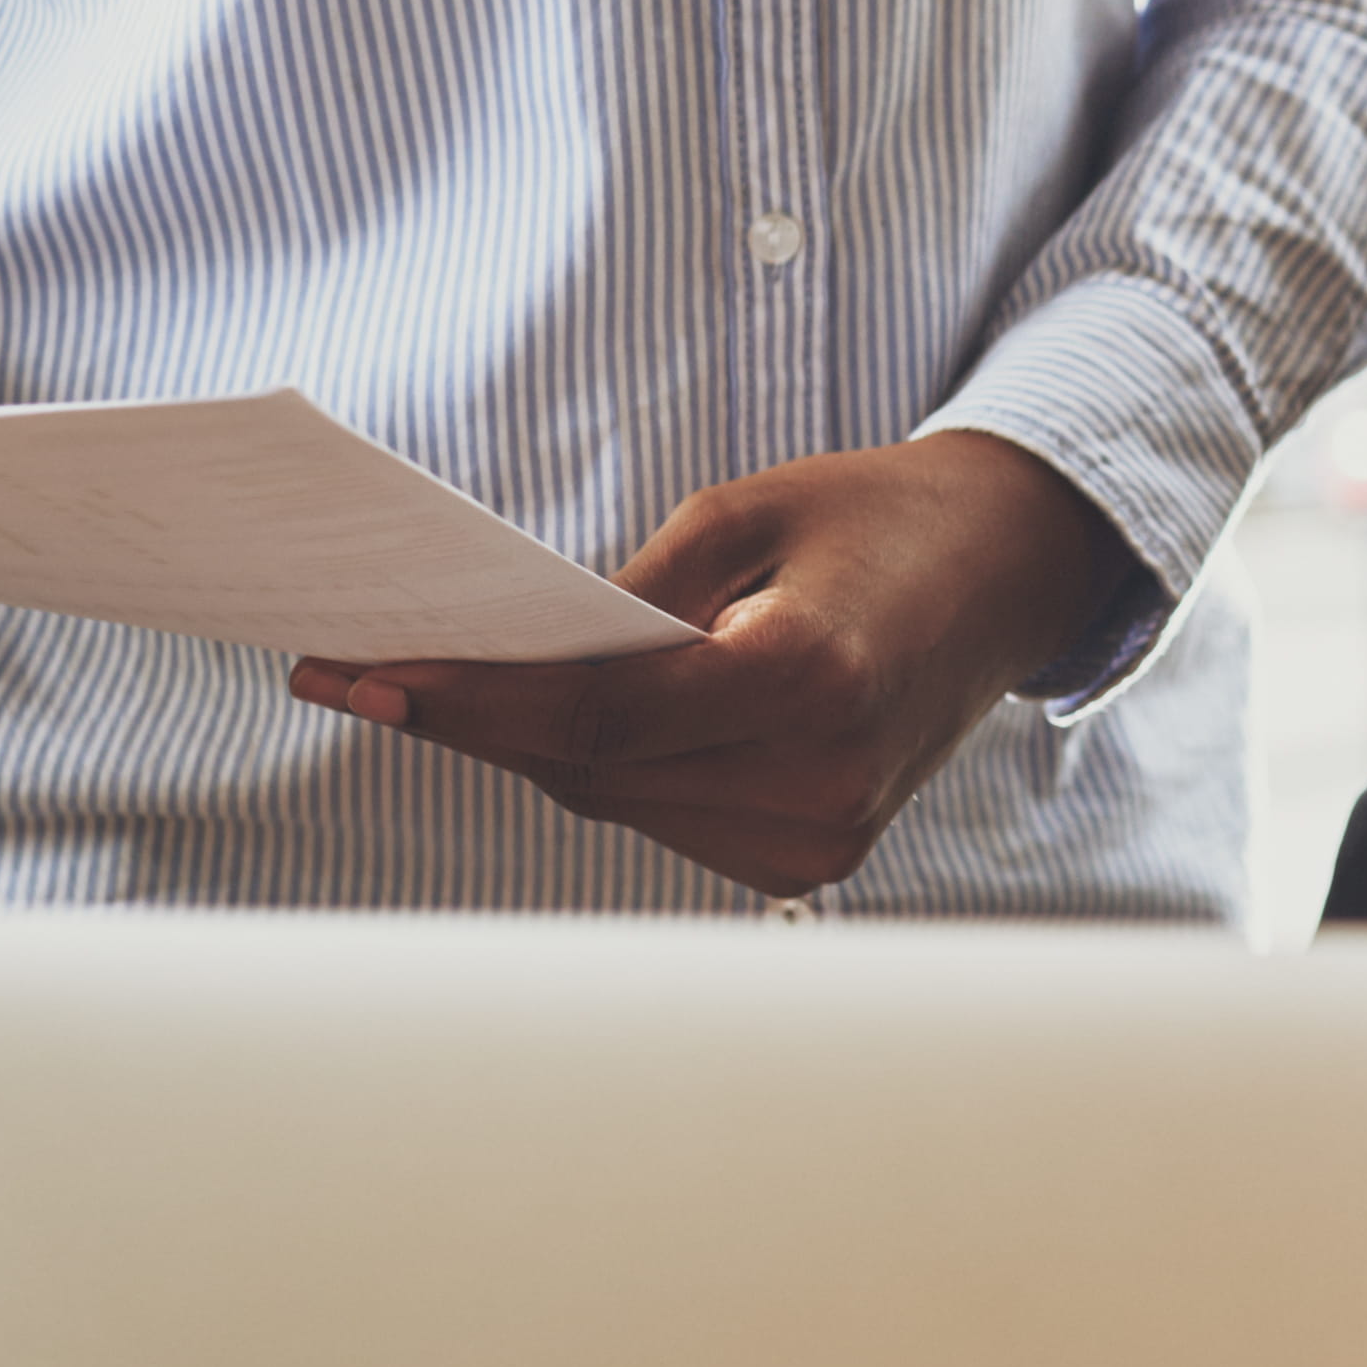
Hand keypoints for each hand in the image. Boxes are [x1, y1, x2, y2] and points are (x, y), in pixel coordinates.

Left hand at [292, 429, 1144, 898]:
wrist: (1004, 576)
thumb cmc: (871, 520)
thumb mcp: (743, 511)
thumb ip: (626, 596)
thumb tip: (506, 663)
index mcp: (811, 676)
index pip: (598, 716)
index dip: (470, 701)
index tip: (365, 675)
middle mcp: (821, 775)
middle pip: (590, 770)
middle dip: (476, 720)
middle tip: (362, 672)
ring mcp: (822, 833)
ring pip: (615, 803)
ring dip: (533, 749)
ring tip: (442, 688)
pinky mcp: (815, 855)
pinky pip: (663, 818)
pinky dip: (605, 771)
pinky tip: (558, 723)